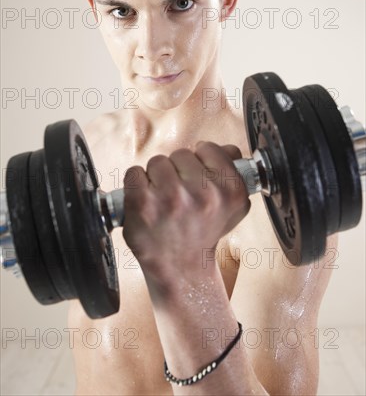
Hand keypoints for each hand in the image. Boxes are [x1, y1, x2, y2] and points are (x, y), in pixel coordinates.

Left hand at [122, 142, 249, 287]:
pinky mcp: (142, 203)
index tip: (197, 178)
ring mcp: (171, 197)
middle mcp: (203, 194)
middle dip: (178, 171)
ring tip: (164, 202)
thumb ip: (233, 171)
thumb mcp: (232, 207)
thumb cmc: (203, 233)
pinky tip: (146, 202)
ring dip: (157, 178)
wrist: (181, 269)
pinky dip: (136, 185)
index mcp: (230, 190)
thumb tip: (228, 149)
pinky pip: (134, 172)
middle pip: (181, 154)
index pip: (209, 148)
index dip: (200, 162)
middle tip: (181, 196)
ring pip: (157, 162)